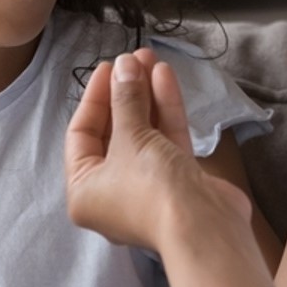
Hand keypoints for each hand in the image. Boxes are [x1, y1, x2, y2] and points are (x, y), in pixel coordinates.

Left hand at [65, 51, 251, 251]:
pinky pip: (165, 141)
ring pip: (143, 133)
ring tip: (152, 59)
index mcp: (84, 190)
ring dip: (146, 96)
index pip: (81, 134)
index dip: (95, 97)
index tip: (109, 66)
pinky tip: (166, 77)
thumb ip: (125, 98)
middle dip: (125, 92)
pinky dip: (165, 111)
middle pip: (114, 132)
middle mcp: (112, 191)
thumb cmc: (151, 187)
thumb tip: (124, 65)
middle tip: (135, 58)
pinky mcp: (177, 182)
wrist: (205, 227)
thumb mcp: (131, 137)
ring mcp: (147, 186)